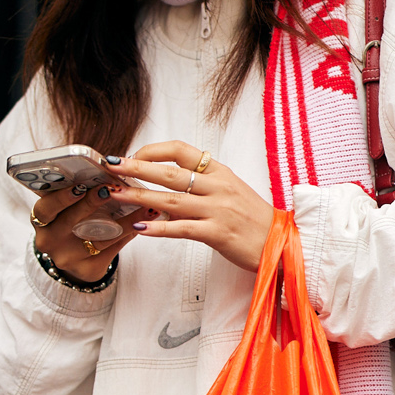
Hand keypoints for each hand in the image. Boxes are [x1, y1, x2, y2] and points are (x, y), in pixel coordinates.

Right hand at [30, 175, 141, 281]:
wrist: (75, 258)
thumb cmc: (71, 223)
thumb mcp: (65, 209)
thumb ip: (77, 192)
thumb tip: (106, 170)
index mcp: (42, 221)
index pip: (45, 208)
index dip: (61, 197)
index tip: (79, 186)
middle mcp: (50, 242)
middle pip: (71, 222)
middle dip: (92, 204)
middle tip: (111, 189)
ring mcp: (68, 258)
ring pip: (98, 238)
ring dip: (123, 220)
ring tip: (143, 205)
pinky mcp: (88, 270)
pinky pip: (112, 249)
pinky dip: (129, 232)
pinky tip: (144, 221)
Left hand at [112, 142, 274, 273]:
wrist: (284, 244)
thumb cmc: (254, 220)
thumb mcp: (230, 192)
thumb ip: (201, 187)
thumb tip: (167, 188)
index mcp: (219, 172)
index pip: (180, 150)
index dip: (152, 151)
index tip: (133, 157)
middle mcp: (217, 186)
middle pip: (169, 171)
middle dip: (135, 167)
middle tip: (110, 166)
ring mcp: (218, 210)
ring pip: (171, 199)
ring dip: (139, 195)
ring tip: (116, 193)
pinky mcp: (218, 233)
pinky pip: (182, 229)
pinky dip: (159, 228)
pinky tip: (140, 226)